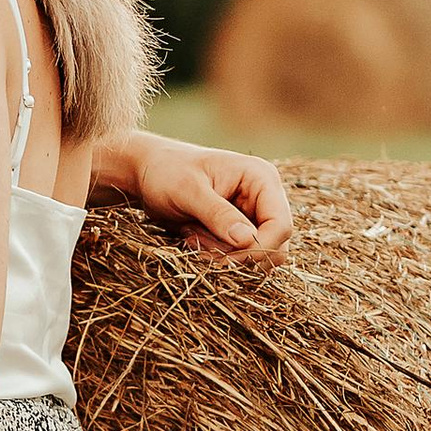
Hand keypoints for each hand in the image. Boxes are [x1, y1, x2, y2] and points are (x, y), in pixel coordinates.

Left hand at [91, 129, 292, 262]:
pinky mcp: (240, 231)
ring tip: (194, 239)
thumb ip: (218, 214)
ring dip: (226, 258)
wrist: (149, 173)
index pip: (281, 225)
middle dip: (239, 255)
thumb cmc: (166, 172)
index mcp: (261, 178)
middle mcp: (265, 198)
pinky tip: (195, 241)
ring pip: (258, 256)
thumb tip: (248, 240)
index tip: (227, 258)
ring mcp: (254, 215)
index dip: (260, 248)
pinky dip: (219, 257)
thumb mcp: (188, 191)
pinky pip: (240, 257)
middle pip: (275, 246)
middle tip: (200, 247)